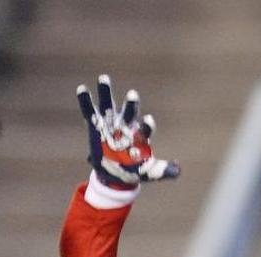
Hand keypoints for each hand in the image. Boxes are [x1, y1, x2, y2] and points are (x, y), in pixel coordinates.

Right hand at [77, 74, 179, 188]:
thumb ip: (164, 170)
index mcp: (140, 136)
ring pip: (109, 105)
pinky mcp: (96, 125)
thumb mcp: (150, 172)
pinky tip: (81, 89)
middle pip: (130, 111)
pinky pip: (89, 111)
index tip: (148, 121)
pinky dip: (85, 101)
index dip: (147, 125)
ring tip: (103, 78)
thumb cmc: (135, 169)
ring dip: (106, 92)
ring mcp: (111, 123)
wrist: (116, 174)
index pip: (146, 128)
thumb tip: (178, 171)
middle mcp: (126, 125)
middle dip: (131, 104)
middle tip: (133, 95)